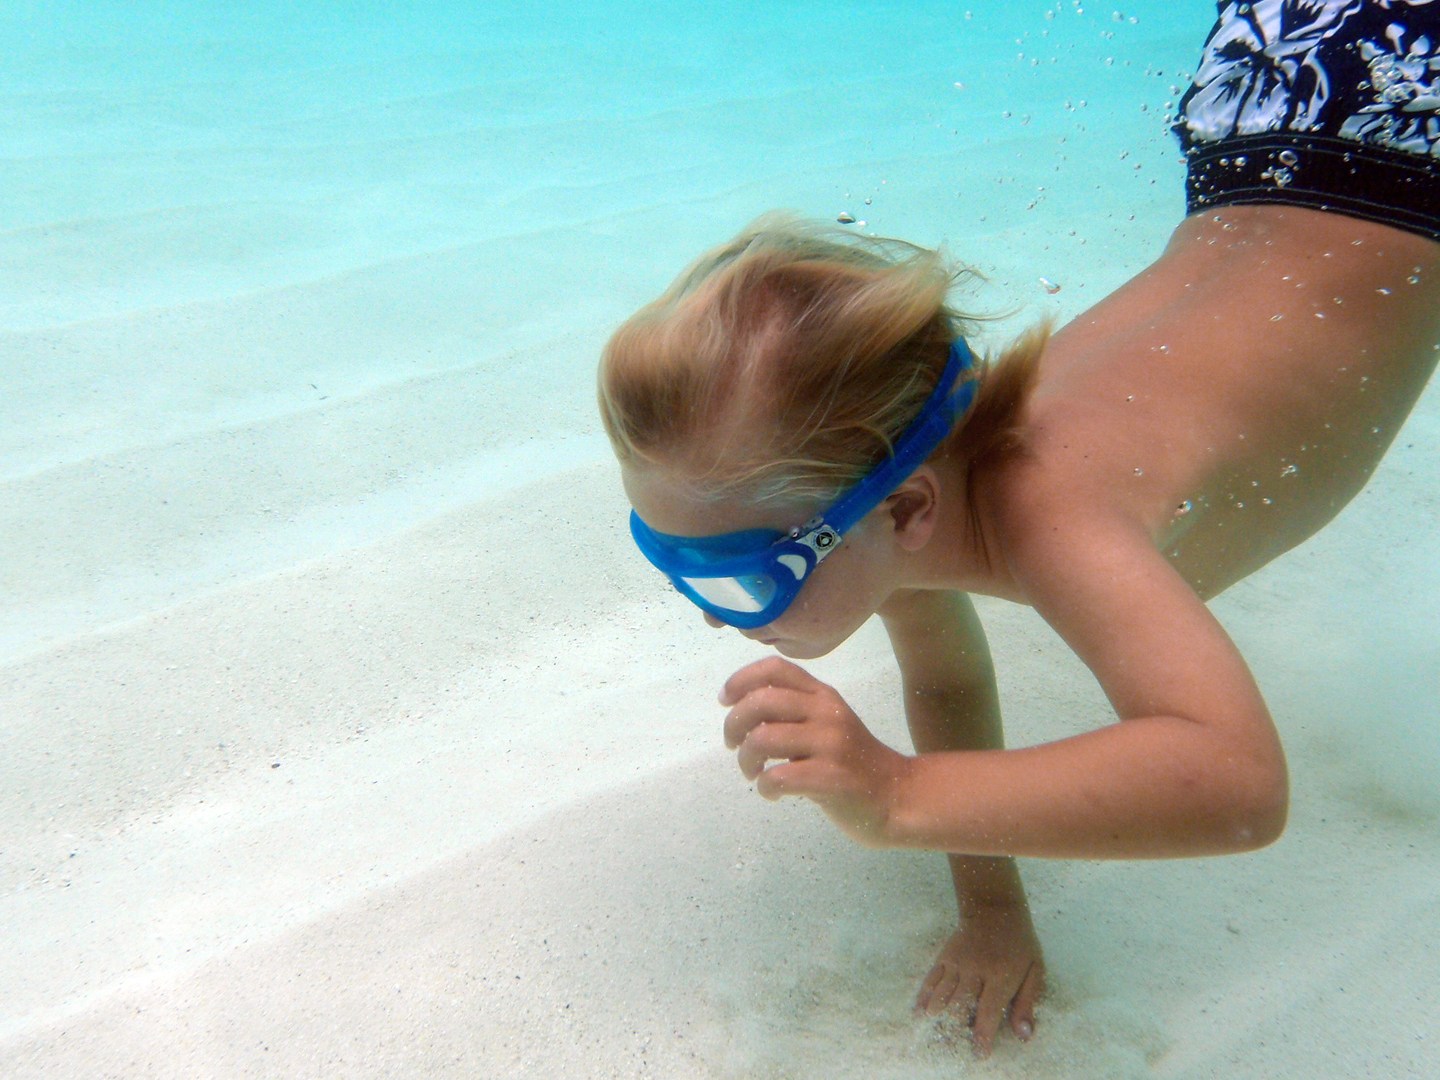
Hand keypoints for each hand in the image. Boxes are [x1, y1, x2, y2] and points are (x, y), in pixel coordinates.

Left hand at [719, 658, 909, 845]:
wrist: (896, 795)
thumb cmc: (853, 761)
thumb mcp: (828, 723)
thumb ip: (794, 710)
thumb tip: (742, 708)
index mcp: (823, 695)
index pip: (774, 668)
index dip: (741, 680)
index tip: (724, 700)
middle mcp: (826, 712)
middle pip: (760, 701)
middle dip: (733, 724)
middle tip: (733, 744)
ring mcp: (830, 744)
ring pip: (762, 739)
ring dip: (745, 759)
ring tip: (753, 772)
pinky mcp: (830, 777)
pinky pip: (777, 777)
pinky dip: (764, 786)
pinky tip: (772, 793)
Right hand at [916, 898, 1044, 1057]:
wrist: (995, 909)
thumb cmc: (1019, 944)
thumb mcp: (1035, 970)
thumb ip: (1027, 1003)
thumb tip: (1023, 1035)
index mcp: (1000, 976)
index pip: (988, 1010)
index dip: (983, 1035)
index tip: (980, 1053)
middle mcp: (976, 970)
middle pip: (960, 1005)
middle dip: (956, 1029)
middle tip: (955, 1045)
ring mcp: (957, 962)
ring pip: (943, 994)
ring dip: (938, 1016)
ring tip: (936, 1033)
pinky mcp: (945, 957)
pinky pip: (932, 979)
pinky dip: (924, 997)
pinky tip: (919, 1013)